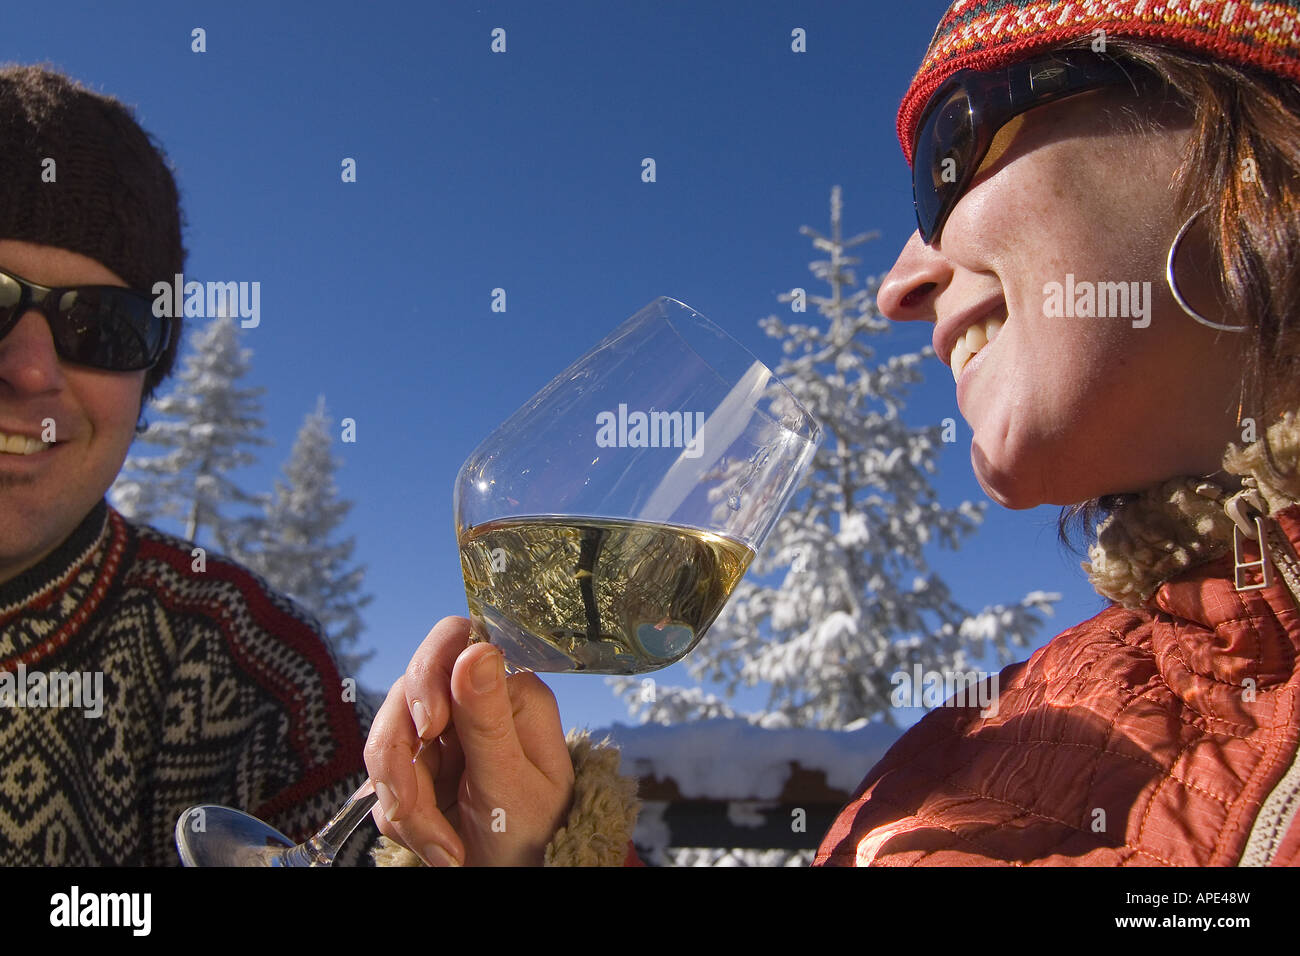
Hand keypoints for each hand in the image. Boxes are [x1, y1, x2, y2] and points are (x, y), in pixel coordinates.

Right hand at [364, 616, 574, 865]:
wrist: (516, 883)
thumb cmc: (535, 834)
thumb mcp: (514, 782)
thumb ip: (488, 719)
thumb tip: (475, 649)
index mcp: (509, 692)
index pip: (454, 641)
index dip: (426, 676)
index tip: (427, 728)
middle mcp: (472, 704)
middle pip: (406, 696)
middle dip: (401, 760)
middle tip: (411, 809)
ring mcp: (442, 737)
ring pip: (388, 743)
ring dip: (405, 804)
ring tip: (442, 848)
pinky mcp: (419, 769)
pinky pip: (385, 782)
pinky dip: (404, 821)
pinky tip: (440, 848)